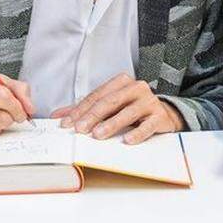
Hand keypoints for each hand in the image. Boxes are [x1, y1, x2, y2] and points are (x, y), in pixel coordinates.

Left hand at [50, 73, 183, 143]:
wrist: (164, 114)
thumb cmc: (131, 109)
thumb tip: (58, 116)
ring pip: (128, 112)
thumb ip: (85, 110)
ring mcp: (149, 101)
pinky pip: (148, 125)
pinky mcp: (160, 116)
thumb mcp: (109, 106)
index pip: (97, 96)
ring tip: (98, 135)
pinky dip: (138, 133)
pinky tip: (127, 140)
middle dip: (93, 116)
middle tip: (80, 129)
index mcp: (121, 82)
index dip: (80, 110)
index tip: (67, 124)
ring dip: (112, 124)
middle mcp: (135, 88)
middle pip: (110, 102)